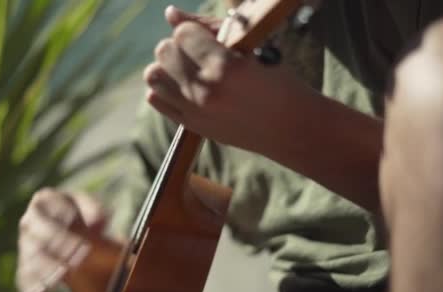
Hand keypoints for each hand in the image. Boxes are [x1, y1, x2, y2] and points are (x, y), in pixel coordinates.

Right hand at [15, 188, 105, 291]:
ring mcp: (26, 244)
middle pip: (39, 232)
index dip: (66, 220)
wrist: (83, 243)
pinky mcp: (25, 266)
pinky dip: (32, 286)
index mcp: (45, 200)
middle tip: (79, 259)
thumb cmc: (90, 221)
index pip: (49, 206)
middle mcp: (30, 220)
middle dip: (59, 245)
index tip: (83, 235)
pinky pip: (24, 277)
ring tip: (62, 278)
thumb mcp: (96, 212)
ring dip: (46, 268)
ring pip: (30, 257)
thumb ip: (96, 213)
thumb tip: (96, 223)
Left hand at [144, 6, 316, 154]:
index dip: (193, 30)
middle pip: (164, 51)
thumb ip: (208, 27)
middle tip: (198, 51)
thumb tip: (170, 13)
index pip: (182, 33)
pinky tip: (183, 85)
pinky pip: (154, 98)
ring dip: (167, 66)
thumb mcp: (251, 49)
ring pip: (154, 75)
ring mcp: (195, 111)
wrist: (289, 128)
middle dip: (179, 45)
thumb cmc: (276, 82)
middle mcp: (206, 90)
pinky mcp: (190, 125)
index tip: (205, 36)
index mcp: (225, 67)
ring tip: (188, 67)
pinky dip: (163, 87)